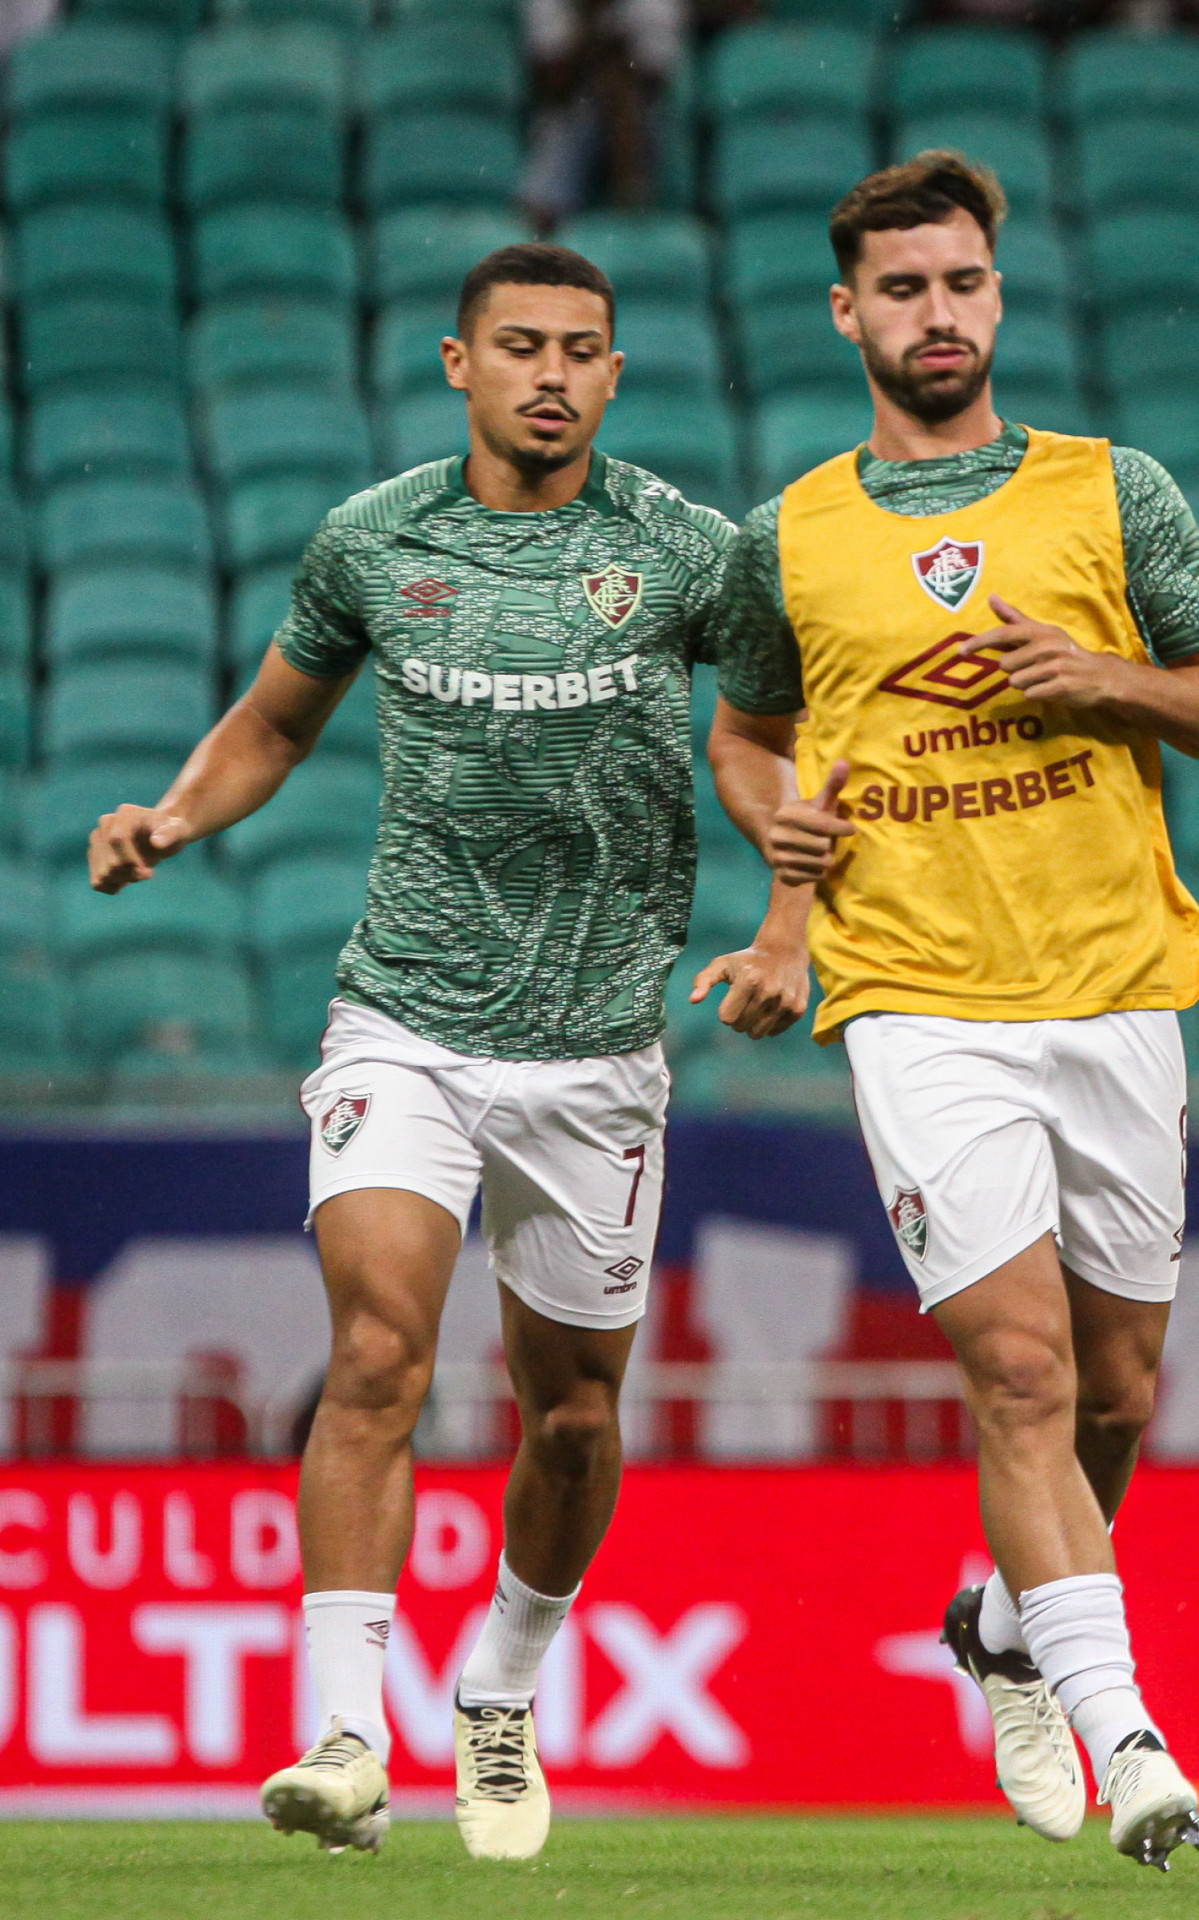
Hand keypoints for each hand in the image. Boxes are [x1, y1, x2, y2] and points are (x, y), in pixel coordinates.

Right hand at [88, 806, 189, 893]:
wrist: (159, 836)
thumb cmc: (170, 832)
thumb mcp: (177, 831)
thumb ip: (170, 835)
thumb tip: (156, 843)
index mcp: (125, 813)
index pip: (117, 839)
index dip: (131, 860)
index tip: (149, 874)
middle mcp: (105, 824)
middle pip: (110, 861)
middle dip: (131, 874)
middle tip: (148, 873)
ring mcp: (97, 841)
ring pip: (102, 875)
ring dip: (123, 881)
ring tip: (138, 872)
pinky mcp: (94, 856)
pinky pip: (97, 882)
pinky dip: (113, 887)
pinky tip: (126, 880)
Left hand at [689, 942, 809, 1038]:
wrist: (785, 950)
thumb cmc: (747, 959)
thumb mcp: (722, 964)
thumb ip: (703, 980)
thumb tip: (693, 1000)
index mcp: (748, 981)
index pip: (727, 1018)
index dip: (725, 1012)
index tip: (731, 999)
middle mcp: (769, 992)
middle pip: (741, 1027)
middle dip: (738, 1019)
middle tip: (744, 1002)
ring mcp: (785, 1002)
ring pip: (758, 1033)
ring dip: (753, 1024)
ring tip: (757, 1006)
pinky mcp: (798, 1009)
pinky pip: (774, 1032)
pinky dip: (769, 1025)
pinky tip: (771, 1007)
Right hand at [766, 759, 855, 886]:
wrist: (780, 843)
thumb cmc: (809, 820)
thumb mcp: (820, 803)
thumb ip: (833, 785)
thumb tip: (844, 762)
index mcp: (786, 815)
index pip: (823, 826)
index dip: (841, 828)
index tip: (850, 829)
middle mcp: (778, 836)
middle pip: (823, 846)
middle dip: (829, 844)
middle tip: (823, 840)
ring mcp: (778, 858)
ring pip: (821, 863)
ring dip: (826, 859)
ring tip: (818, 852)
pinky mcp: (782, 876)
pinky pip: (816, 877)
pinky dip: (819, 872)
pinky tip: (812, 863)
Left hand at [959, 595, 1127, 707]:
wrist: (1099, 675)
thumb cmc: (1064, 653)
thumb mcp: (1041, 633)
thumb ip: (1014, 618)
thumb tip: (991, 598)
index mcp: (1040, 631)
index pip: (1003, 633)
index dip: (980, 642)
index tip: (960, 651)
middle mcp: (1047, 645)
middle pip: (1005, 665)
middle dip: (1014, 670)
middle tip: (1034, 668)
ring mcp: (1055, 666)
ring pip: (1015, 682)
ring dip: (1025, 684)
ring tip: (1043, 678)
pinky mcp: (1060, 686)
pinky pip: (1030, 695)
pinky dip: (1036, 694)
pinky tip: (1050, 688)